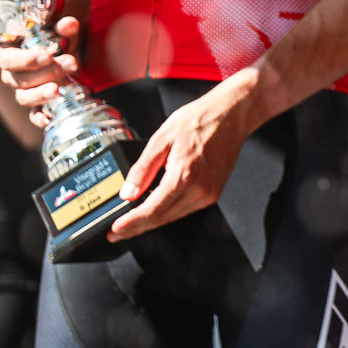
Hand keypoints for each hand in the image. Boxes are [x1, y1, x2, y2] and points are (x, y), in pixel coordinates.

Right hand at [0, 16, 83, 125]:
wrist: (67, 51)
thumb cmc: (56, 37)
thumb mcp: (61, 30)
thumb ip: (64, 27)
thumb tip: (69, 24)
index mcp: (9, 52)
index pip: (8, 59)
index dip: (26, 60)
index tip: (48, 55)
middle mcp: (12, 74)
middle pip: (20, 79)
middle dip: (46, 73)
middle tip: (71, 63)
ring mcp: (23, 90)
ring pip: (24, 97)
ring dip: (41, 95)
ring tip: (58, 90)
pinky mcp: (37, 103)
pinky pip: (33, 114)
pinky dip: (39, 118)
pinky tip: (48, 120)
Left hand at [107, 75, 257, 240]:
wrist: (231, 115)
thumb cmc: (201, 120)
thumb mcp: (162, 139)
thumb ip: (143, 169)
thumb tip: (128, 192)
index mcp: (185, 175)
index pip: (152, 211)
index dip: (131, 224)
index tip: (116, 230)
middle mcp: (199, 190)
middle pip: (162, 219)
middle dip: (136, 228)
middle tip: (117, 233)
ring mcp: (209, 193)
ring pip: (173, 217)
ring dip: (151, 222)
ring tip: (132, 223)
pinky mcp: (214, 193)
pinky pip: (185, 209)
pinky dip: (168, 212)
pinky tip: (156, 209)